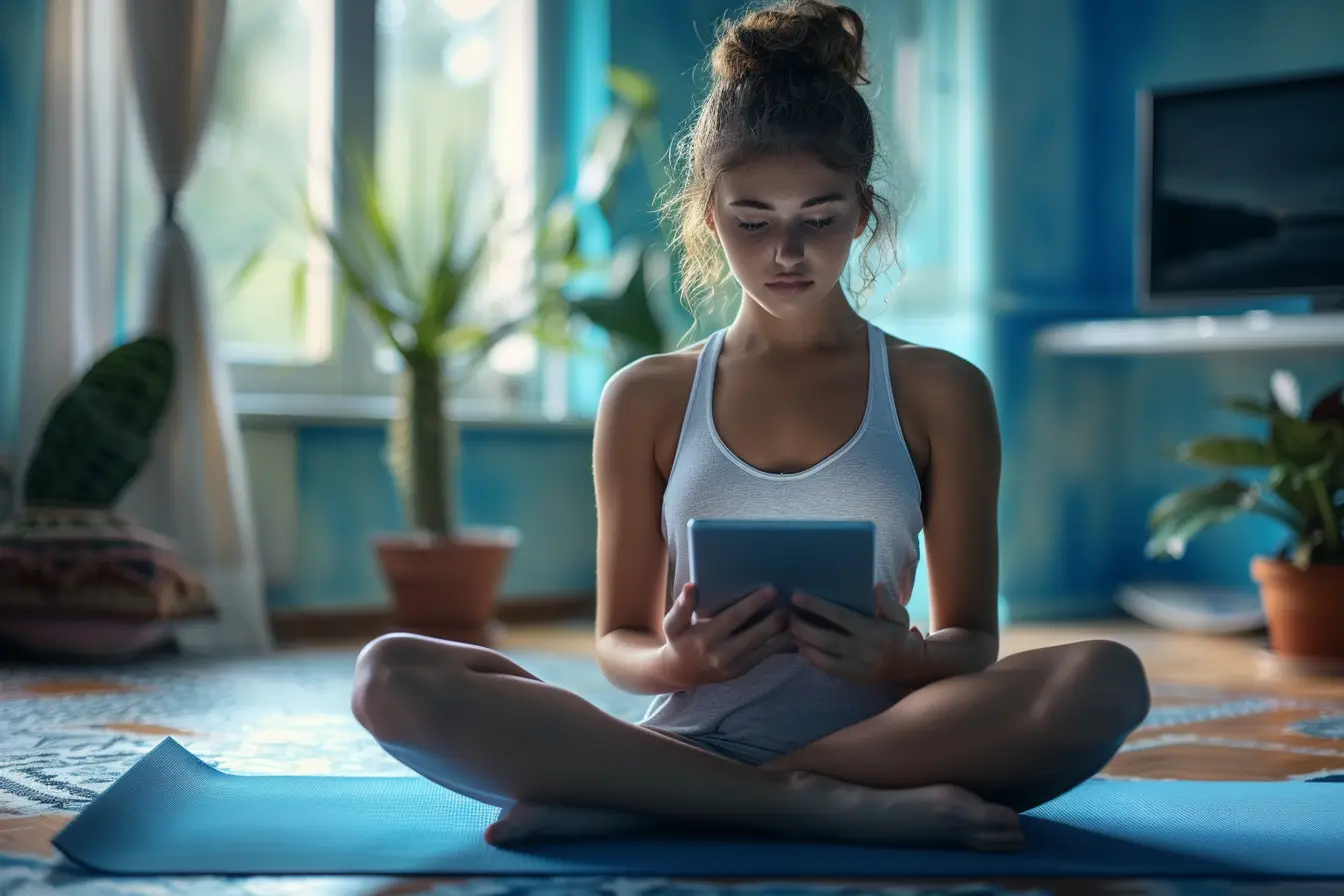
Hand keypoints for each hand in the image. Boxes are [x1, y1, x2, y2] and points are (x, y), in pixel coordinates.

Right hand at [658, 584, 791, 688]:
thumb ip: (682, 606)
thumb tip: (691, 586)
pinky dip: (778, 646)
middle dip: (773, 620)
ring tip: (794, 618)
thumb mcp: (672, 624)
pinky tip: (790, 633)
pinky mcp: (741, 672)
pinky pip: (763, 658)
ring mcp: (733, 667)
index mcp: (705, 638)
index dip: (753, 604)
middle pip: (754, 636)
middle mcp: (721, 655)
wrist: (679, 673)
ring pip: (763, 650)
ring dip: (781, 634)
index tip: (770, 590)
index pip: (734, 618)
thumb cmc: (678, 641)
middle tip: (788, 604)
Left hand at [789, 584, 925, 683]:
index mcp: (873, 631)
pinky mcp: (851, 678)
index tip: (797, 596)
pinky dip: (812, 659)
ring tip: (791, 631)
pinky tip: (802, 647)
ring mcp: (856, 667)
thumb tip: (875, 586)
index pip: (840, 617)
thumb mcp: (898, 615)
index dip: (817, 606)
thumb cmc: (897, 634)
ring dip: (803, 645)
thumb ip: (887, 601)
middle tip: (789, 615)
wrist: (907, 665)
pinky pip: (827, 670)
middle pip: (826, 639)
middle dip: (803, 627)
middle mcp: (863, 651)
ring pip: (823, 658)